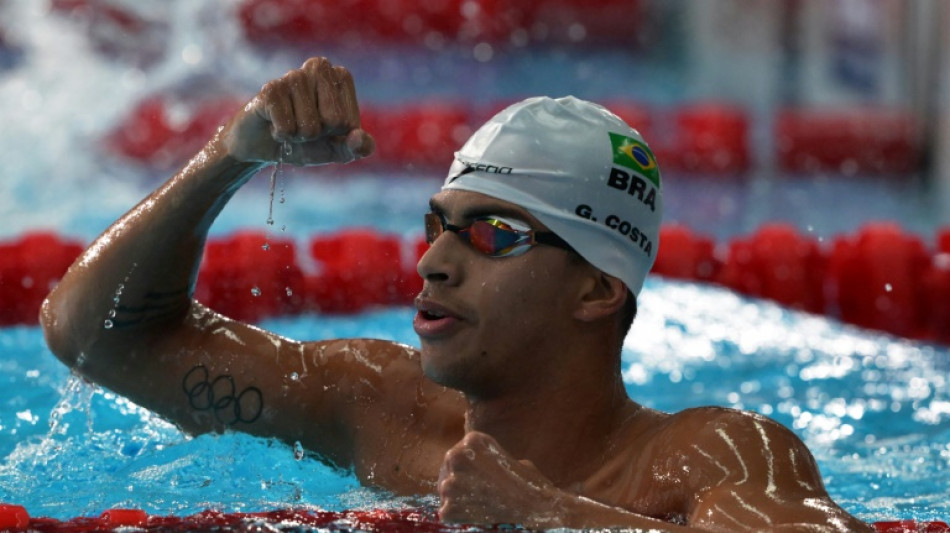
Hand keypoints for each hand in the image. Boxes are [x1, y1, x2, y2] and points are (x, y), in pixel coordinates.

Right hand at [218, 57, 374, 165]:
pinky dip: (282, 135)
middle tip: (306, 127)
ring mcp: (293, 76)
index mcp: (341, 77)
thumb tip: (359, 139)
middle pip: (333, 120)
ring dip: (298, 136)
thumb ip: (358, 147)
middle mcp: (319, 68)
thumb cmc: (307, 142)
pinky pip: (286, 128)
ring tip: (290, 125)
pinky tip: (274, 125)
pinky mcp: (270, 89)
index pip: (347, 121)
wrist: (265, 146)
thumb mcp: (338, 149)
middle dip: (319, 135)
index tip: (324, 127)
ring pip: (309, 126)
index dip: (335, 134)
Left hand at [437, 431, 565, 527]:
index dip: (468, 469)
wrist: (535, 506)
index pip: (459, 454)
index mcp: (472, 439)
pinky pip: (446, 512)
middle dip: (460, 481)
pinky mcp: (449, 506)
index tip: (482, 478)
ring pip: (446, 491)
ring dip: (458, 498)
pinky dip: (458, 516)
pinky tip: (477, 514)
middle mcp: (456, 455)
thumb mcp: (505, 456)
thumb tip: (474, 463)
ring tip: (481, 502)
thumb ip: (484, 456)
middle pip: (448, 470)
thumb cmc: (526, 482)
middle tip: (480, 493)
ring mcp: (451, 482)